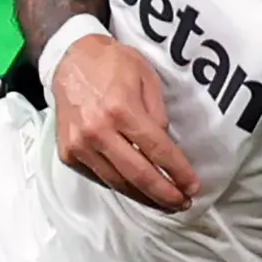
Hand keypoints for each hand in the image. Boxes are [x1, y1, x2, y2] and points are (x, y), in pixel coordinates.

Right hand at [50, 35, 198, 211]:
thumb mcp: (146, 78)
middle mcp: (97, 131)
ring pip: (117, 182)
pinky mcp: (68, 153)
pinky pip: (99, 177)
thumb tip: (164, 149)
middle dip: (164, 194)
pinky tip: (136, 187)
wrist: (70, 58)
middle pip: (138, 174)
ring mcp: (79, 145)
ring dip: (144, 197)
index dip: (179, 172)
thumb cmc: (112, 64)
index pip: (157, 150)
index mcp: (120, 109)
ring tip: (163, 202)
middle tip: (182, 203)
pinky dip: (120, 185)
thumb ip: (158, 114)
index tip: (193, 187)